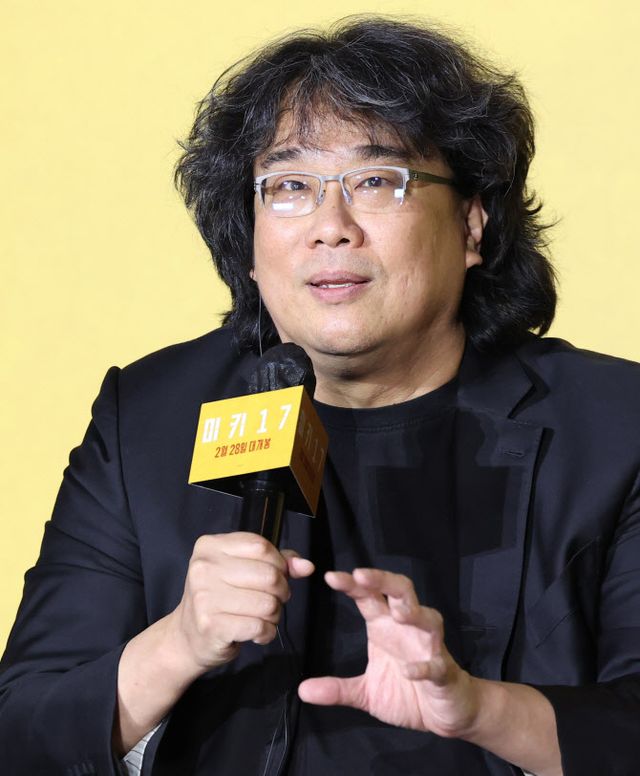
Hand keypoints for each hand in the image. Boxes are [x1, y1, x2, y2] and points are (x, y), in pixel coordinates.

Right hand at [167, 532, 313, 675]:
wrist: (187, 636)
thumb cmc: (220, 598)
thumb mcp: (241, 570)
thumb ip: (276, 562)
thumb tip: (307, 566)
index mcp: (210, 546)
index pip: (261, 546)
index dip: (279, 563)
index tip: (278, 575)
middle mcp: (204, 568)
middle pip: (269, 575)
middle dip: (282, 591)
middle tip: (274, 600)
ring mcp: (205, 597)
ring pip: (268, 603)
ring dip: (275, 615)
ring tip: (264, 617)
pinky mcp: (212, 625)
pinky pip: (260, 627)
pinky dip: (267, 633)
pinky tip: (257, 633)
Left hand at [298, 568, 479, 738]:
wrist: (445, 713)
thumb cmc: (406, 692)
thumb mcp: (366, 692)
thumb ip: (337, 688)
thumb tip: (303, 690)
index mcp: (386, 627)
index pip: (369, 597)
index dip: (353, 584)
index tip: (331, 576)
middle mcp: (408, 630)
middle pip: (401, 592)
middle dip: (383, 580)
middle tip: (361, 575)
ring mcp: (429, 648)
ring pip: (428, 619)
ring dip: (415, 613)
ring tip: (399, 613)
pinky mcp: (443, 672)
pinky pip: (436, 665)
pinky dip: (424, 666)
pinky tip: (408, 672)